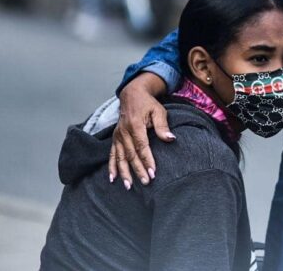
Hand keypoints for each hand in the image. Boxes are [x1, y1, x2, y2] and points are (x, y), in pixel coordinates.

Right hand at [108, 72, 172, 189]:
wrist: (132, 95)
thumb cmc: (148, 104)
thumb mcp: (158, 111)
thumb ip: (162, 126)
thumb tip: (171, 139)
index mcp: (135, 125)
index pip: (142, 146)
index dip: (147, 160)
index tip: (153, 172)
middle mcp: (124, 132)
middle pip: (131, 155)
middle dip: (138, 170)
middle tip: (146, 182)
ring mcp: (118, 136)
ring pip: (120, 157)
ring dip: (124, 172)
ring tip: (129, 186)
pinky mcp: (115, 139)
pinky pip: (112, 154)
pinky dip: (111, 167)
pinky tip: (113, 178)